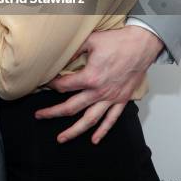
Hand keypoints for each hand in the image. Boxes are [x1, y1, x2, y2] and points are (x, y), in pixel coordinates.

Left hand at [35, 26, 163, 143]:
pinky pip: (111, 120)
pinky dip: (103, 131)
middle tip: (40, 115)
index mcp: (90, 77)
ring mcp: (111, 98)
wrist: (141, 45)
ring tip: (62, 137)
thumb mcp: (90, 41)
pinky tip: (94, 139)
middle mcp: (100, 92)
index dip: (51, 85)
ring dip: (75, 131)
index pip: (64, 86)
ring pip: (90, 120)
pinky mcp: (122, 100)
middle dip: (53, 112)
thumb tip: (62, 55)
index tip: (45, 83)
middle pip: (71, 107)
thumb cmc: (117, 41)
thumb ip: (74, 51)